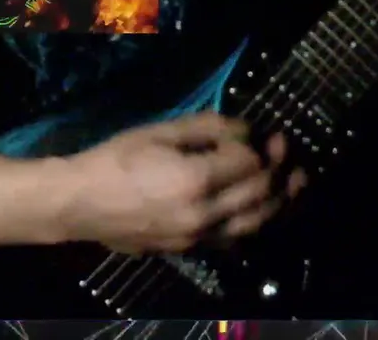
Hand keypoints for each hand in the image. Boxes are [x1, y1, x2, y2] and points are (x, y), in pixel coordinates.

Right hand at [55, 113, 305, 253]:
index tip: (267, 130)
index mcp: (195, 180)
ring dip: (283, 201)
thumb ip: (209, 128)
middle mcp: (204, 213)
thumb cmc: (116, 159)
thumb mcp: (162, 131)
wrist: (79, 203)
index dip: (262, 144)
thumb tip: (246, 129)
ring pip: (256, 222)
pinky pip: (237, 238)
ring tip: (298, 182)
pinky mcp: (192, 249)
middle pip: (259, 192)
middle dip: (279, 169)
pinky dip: (259, 223)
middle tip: (288, 149)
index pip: (249, 162)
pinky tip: (269, 209)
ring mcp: (199, 236)